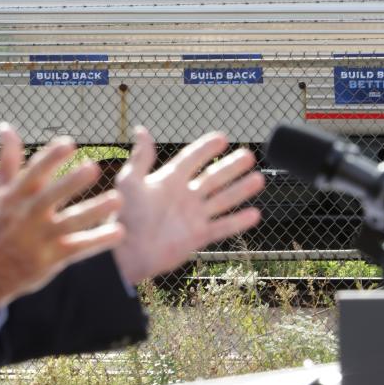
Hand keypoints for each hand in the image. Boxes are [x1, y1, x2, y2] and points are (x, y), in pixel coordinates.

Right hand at [0, 123, 124, 309]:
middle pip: (51, 196)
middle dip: (71, 183)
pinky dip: (98, 241)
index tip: (69, 144)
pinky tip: (119, 232)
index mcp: (15, 196)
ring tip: (118, 199)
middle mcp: (28, 215)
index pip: (33, 173)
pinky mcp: (52, 259)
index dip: (50, 158)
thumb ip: (7, 160)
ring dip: (94, 211)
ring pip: (70, 223)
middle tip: (93, 168)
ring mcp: (40, 238)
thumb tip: (7, 127)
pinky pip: (79, 248)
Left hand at [111, 127, 264, 284]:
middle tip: (248, 155)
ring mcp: (192, 216)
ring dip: (240, 190)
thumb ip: (141, 158)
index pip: (191, 159)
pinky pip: (222, 227)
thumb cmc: (124, 217)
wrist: (125, 254)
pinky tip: (254, 214)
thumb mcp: (130, 182)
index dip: (205, 148)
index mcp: (168, 180)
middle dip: (230, 167)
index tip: (222, 138)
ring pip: (222, 200)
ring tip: (259, 178)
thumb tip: (141, 130)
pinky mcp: (197, 237)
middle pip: (213, 177)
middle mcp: (184, 196)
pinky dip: (237, 222)